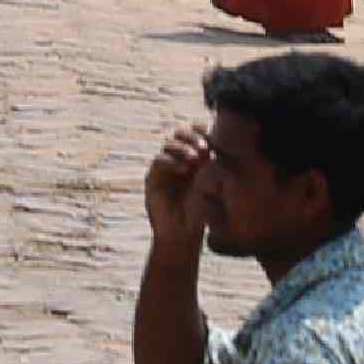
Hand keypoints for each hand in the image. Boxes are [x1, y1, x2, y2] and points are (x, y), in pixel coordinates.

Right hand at [142, 123, 212, 239]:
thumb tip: (210, 146)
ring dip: (182, 147)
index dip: (201, 129)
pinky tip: (183, 169)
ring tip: (195, 158)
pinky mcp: (153, 177)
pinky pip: (159, 160)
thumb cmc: (201, 212)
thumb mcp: (209, 186)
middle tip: (203, 147)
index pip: (195, 134)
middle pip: (180, 134)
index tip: (210, 132)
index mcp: (195, 157)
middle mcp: (179, 158)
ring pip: (169, 144)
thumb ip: (209, 165)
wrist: (183, 234)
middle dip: (191, 136)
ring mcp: (165, 167)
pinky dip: (171, 161)